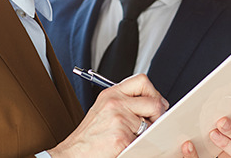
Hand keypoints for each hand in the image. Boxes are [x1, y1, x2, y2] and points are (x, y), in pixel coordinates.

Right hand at [48, 74, 168, 157]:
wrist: (73, 154)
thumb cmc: (89, 136)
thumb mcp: (104, 109)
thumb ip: (126, 102)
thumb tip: (155, 103)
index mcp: (111, 94)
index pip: (142, 81)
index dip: (154, 93)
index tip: (155, 103)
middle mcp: (114, 103)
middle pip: (154, 102)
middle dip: (157, 115)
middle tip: (151, 124)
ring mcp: (118, 120)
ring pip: (151, 123)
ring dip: (146, 133)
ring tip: (131, 136)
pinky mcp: (121, 137)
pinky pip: (142, 140)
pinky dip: (138, 144)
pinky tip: (125, 145)